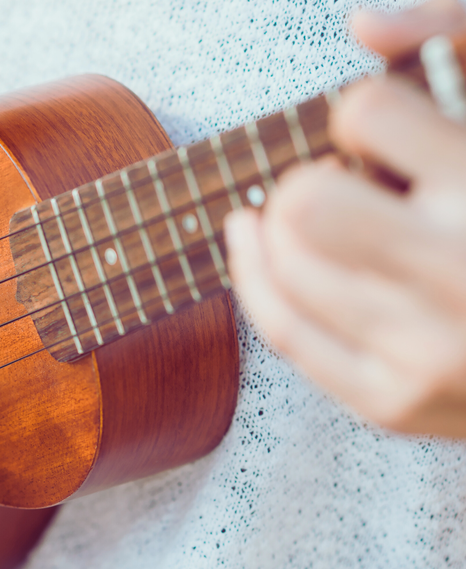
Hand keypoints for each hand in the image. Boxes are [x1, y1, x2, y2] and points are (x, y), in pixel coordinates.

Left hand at [224, 0, 465, 436]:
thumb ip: (460, 39)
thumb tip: (361, 22)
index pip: (366, 114)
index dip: (360, 112)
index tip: (377, 130)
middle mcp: (465, 276)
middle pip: (305, 202)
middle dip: (307, 177)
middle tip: (335, 180)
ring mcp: (427, 353)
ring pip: (282, 264)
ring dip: (277, 223)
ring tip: (303, 213)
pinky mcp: (394, 404)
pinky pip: (282, 330)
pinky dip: (253, 275)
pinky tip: (249, 237)